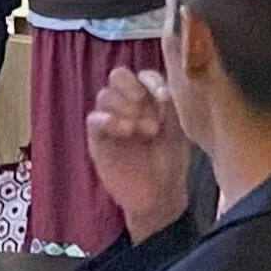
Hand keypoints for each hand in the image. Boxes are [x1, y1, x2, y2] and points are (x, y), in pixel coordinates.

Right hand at [84, 64, 193, 242]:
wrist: (159, 196)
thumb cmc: (170, 162)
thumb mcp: (176, 133)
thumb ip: (169, 109)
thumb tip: (161, 89)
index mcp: (149, 100)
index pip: (143, 75)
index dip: (150, 80)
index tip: (162, 96)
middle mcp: (128, 105)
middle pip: (117, 76)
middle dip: (130, 86)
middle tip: (142, 104)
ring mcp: (111, 120)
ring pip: (104, 95)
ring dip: (122, 106)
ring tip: (139, 128)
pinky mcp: (98, 138)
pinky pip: (93, 118)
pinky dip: (107, 119)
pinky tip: (125, 131)